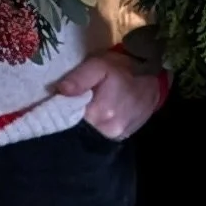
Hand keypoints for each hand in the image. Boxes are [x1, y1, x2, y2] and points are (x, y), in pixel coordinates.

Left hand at [54, 46, 169, 141]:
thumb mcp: (100, 65)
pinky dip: (91, 127)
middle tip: (64, 103)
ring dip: (79, 123)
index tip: (51, 102)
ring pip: (86, 134)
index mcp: (100, 113)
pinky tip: (92, 115)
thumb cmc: (124, 70)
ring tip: (79, 108)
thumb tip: (60, 90)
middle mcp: (107, 131)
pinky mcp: (119, 140)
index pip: (66, 119)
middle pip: (75, 129)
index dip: (56, 110)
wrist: (154, 81)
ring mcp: (114, 138)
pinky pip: (98, 136)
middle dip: (66, 117)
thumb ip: (80, 77)